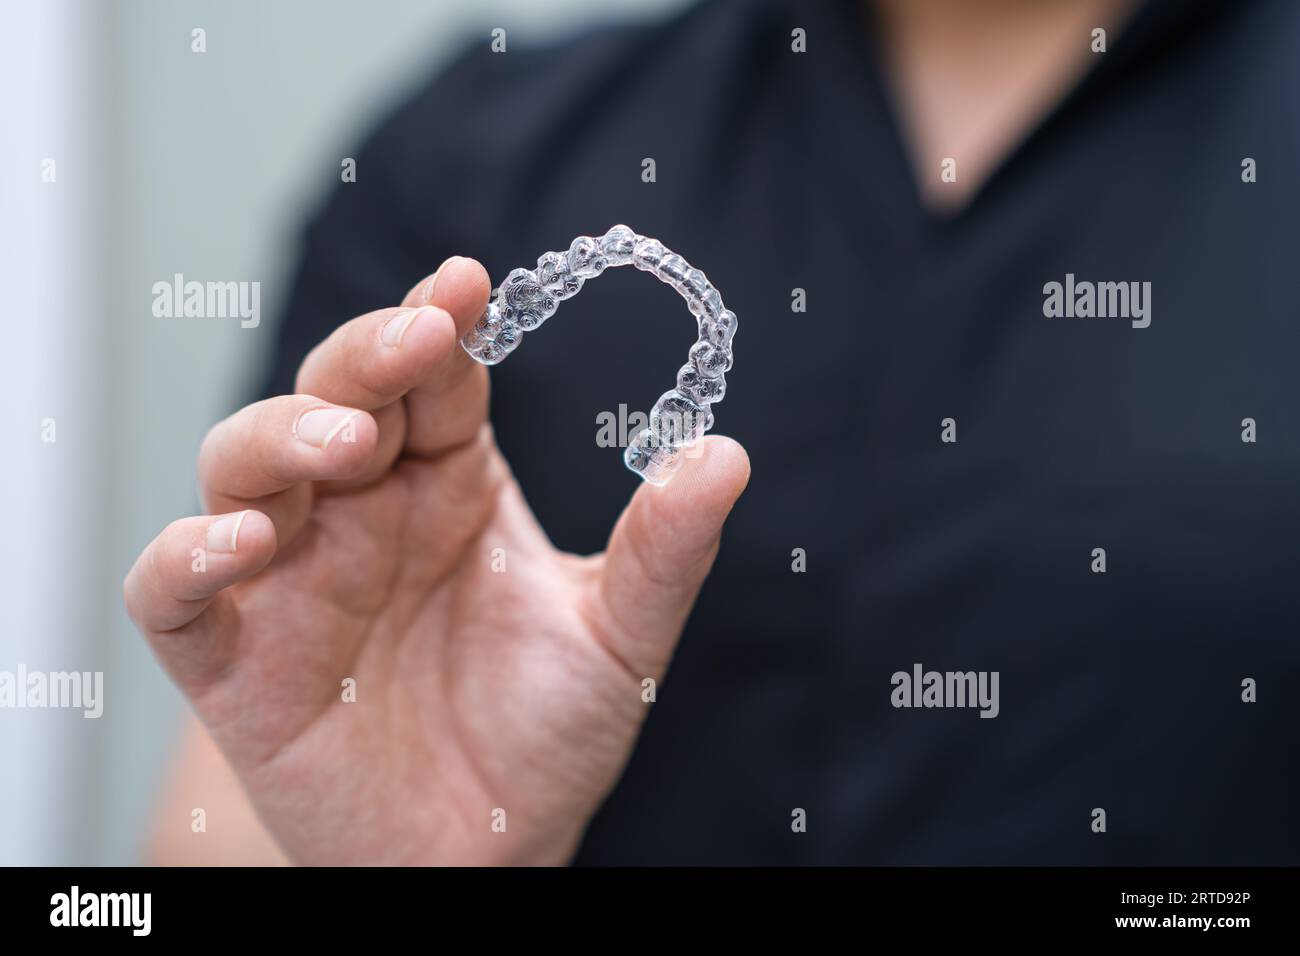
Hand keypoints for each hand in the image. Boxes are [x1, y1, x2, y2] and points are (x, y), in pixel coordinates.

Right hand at [124, 257, 749, 864]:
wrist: (488, 850)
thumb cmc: (544, 734)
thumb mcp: (619, 642)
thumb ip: (662, 553)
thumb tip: (726, 454)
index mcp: (450, 486)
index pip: (431, 380)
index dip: (440, 325)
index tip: (469, 284)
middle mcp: (363, 513)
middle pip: (332, 397)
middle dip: (363, 359)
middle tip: (413, 339)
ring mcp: (290, 579)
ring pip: (241, 466)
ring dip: (280, 437)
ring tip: (345, 443)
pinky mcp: (234, 659)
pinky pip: (171, 592)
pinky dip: (186, 557)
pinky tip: (241, 541)